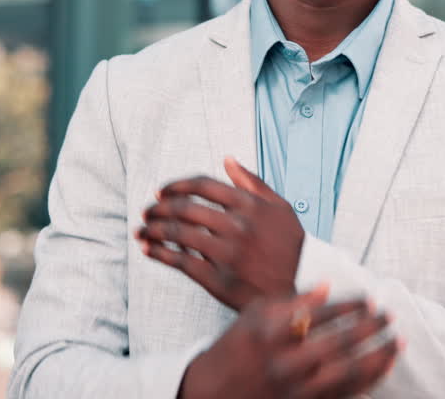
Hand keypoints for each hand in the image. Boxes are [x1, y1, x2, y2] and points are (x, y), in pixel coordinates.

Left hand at [137, 156, 304, 310]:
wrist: (303, 286)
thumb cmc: (291, 244)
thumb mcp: (280, 207)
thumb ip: (252, 182)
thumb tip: (227, 160)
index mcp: (249, 204)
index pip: (201, 186)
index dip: (176, 186)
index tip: (162, 192)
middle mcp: (237, 225)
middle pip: (184, 208)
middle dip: (158, 208)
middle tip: (147, 212)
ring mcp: (227, 253)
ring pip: (177, 234)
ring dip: (152, 229)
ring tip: (141, 230)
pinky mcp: (219, 279)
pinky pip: (180, 262)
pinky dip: (159, 253)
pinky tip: (148, 249)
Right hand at [178, 284, 402, 398]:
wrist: (214, 393)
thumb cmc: (236, 349)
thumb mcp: (254, 316)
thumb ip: (291, 301)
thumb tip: (328, 286)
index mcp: (271, 334)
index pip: (322, 314)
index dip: (351, 305)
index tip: (369, 299)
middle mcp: (285, 363)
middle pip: (340, 343)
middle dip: (371, 328)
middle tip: (388, 316)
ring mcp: (296, 390)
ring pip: (349, 373)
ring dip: (378, 356)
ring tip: (397, 342)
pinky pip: (346, 394)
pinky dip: (369, 380)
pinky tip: (383, 367)